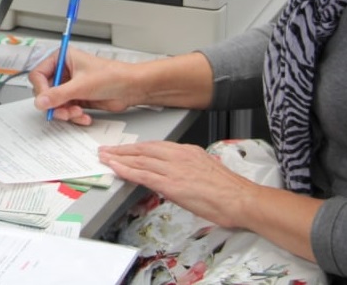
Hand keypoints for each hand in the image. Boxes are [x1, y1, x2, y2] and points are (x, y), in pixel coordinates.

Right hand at [28, 48, 139, 121]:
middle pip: (45, 92)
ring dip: (65, 112)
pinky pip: (66, 110)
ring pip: (55, 104)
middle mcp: (64, 72)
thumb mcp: (81, 85)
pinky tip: (84, 116)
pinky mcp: (77, 98)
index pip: (39, 75)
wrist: (131, 88)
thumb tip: (40, 102)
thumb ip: (58, 94)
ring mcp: (70, 86)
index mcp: (62, 59)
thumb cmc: (112, 76)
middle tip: (63, 111)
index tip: (46, 101)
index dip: (41, 90)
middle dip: (55, 104)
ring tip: (77, 113)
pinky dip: (73, 116)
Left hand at [97, 140, 257, 227]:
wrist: (241, 199)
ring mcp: (174, 169)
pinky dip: (127, 171)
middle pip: (143, 150)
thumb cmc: (229, 190)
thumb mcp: (206, 168)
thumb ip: (187, 168)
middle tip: (106, 150)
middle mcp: (178, 156)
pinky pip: (143, 175)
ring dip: (119, 159)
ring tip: (105, 158)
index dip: (136, 148)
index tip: (124, 149)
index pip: (155, 147)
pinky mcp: (172, 184)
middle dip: (122, 150)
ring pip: (140, 161)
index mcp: (187, 151)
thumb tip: (175, 173)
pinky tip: (116, 169)